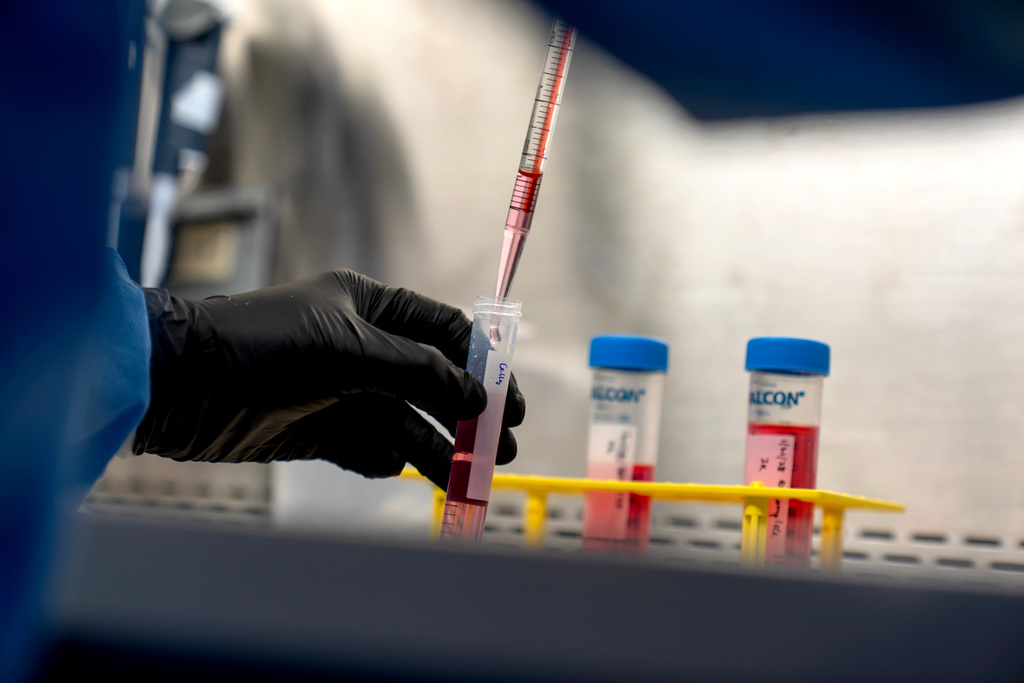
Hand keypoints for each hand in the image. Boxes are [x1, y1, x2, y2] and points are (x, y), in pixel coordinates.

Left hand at [135, 270, 525, 488]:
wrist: (179, 385)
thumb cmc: (263, 346)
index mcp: (368, 306)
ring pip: (404, 422)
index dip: (480, 362)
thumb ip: (416, 371)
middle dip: (467, 414)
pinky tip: (394, 465)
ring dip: (439, 446)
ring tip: (474, 475)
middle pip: (431, 382)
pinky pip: (368, 448)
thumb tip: (476, 395)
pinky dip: (384, 459)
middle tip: (503, 448)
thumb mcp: (348, 348)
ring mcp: (341, 391)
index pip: (442, 330)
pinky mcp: (319, 432)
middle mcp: (360, 347)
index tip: (508, 398)